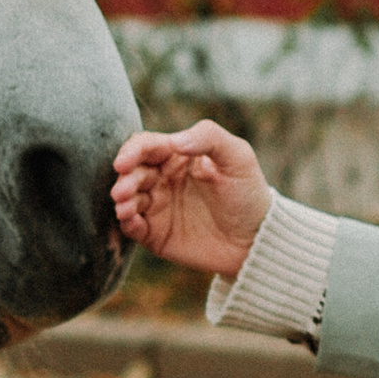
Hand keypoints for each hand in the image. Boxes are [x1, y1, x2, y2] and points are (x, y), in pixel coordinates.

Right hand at [111, 122, 272, 278]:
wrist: (257, 239)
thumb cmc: (248, 193)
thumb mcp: (238, 157)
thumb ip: (209, 138)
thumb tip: (175, 141)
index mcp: (177, 156)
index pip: (145, 146)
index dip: (131, 151)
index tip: (124, 163)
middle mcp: (162, 178)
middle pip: (131, 172)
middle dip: (124, 180)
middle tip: (123, 192)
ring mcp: (157, 206)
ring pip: (128, 199)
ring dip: (122, 201)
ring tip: (124, 207)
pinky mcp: (155, 234)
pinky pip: (133, 227)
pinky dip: (127, 223)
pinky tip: (130, 221)